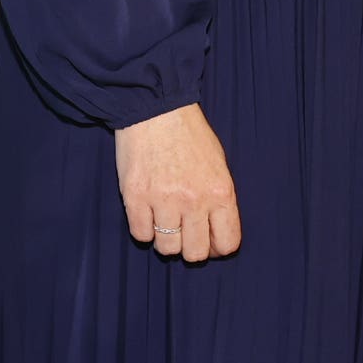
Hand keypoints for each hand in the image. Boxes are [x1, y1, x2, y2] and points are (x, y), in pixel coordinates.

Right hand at [114, 103, 240, 262]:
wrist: (156, 109)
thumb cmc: (190, 135)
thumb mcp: (218, 165)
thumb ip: (219, 200)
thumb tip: (216, 234)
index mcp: (220, 192)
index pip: (227, 243)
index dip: (218, 248)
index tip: (209, 241)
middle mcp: (194, 200)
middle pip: (196, 253)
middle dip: (191, 248)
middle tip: (184, 233)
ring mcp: (163, 200)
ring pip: (167, 248)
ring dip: (166, 239)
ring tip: (164, 219)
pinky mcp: (135, 197)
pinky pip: (141, 234)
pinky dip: (144, 229)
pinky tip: (147, 212)